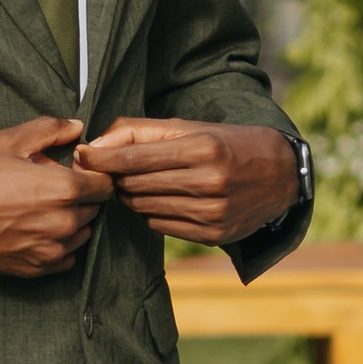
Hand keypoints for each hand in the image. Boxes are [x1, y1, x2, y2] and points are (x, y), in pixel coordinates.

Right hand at [0, 117, 111, 275]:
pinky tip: (33, 229)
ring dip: (70, 220)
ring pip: (80, 234)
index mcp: (61, 189)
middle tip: (49, 184)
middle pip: (93, 209)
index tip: (74, 168)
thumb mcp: (8, 140)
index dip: (92, 172)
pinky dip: (57, 244)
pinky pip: (64, 259)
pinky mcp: (30, 270)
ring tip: (38, 206)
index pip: (104, 184)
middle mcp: (61, 224)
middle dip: (80, 195)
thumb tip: (76, 127)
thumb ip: (50, 130)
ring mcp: (46, 251)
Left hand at [74, 117, 299, 246]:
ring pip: (143, 207)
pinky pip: (159, 226)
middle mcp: (209, 182)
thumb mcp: (189, 127)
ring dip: (130, 195)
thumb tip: (96, 144)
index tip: (82, 155)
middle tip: (108, 169)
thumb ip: (140, 131)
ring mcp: (212, 213)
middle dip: (115, 176)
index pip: (135, 158)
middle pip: (135, 184)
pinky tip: (160, 199)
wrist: (279, 176)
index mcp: (203, 149)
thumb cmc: (226, 144)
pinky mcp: (212, 235)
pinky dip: (150, 213)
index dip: (102, 158)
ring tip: (136, 182)